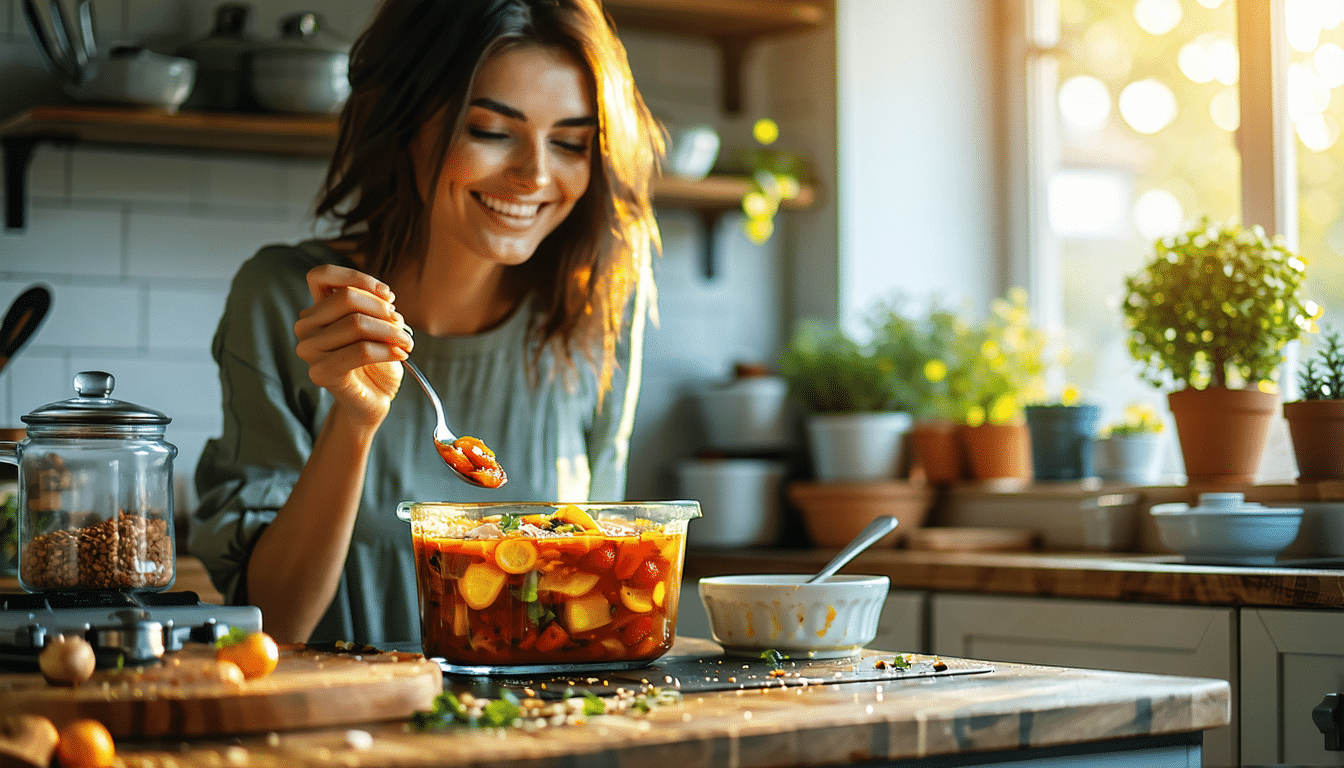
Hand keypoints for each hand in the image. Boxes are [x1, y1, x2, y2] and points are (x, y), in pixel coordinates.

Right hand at [295, 264, 413, 424]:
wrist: (373, 399)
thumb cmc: (376, 360)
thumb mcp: (378, 324)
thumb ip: (375, 305)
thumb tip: (385, 301)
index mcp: (316, 310)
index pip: (321, 275)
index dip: (357, 277)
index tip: (388, 296)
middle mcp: (306, 327)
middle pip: (346, 297)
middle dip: (383, 309)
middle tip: (402, 326)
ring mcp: (309, 350)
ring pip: (357, 323)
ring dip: (391, 331)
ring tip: (406, 342)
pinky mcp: (321, 372)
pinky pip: (361, 350)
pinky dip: (388, 350)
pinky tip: (401, 354)